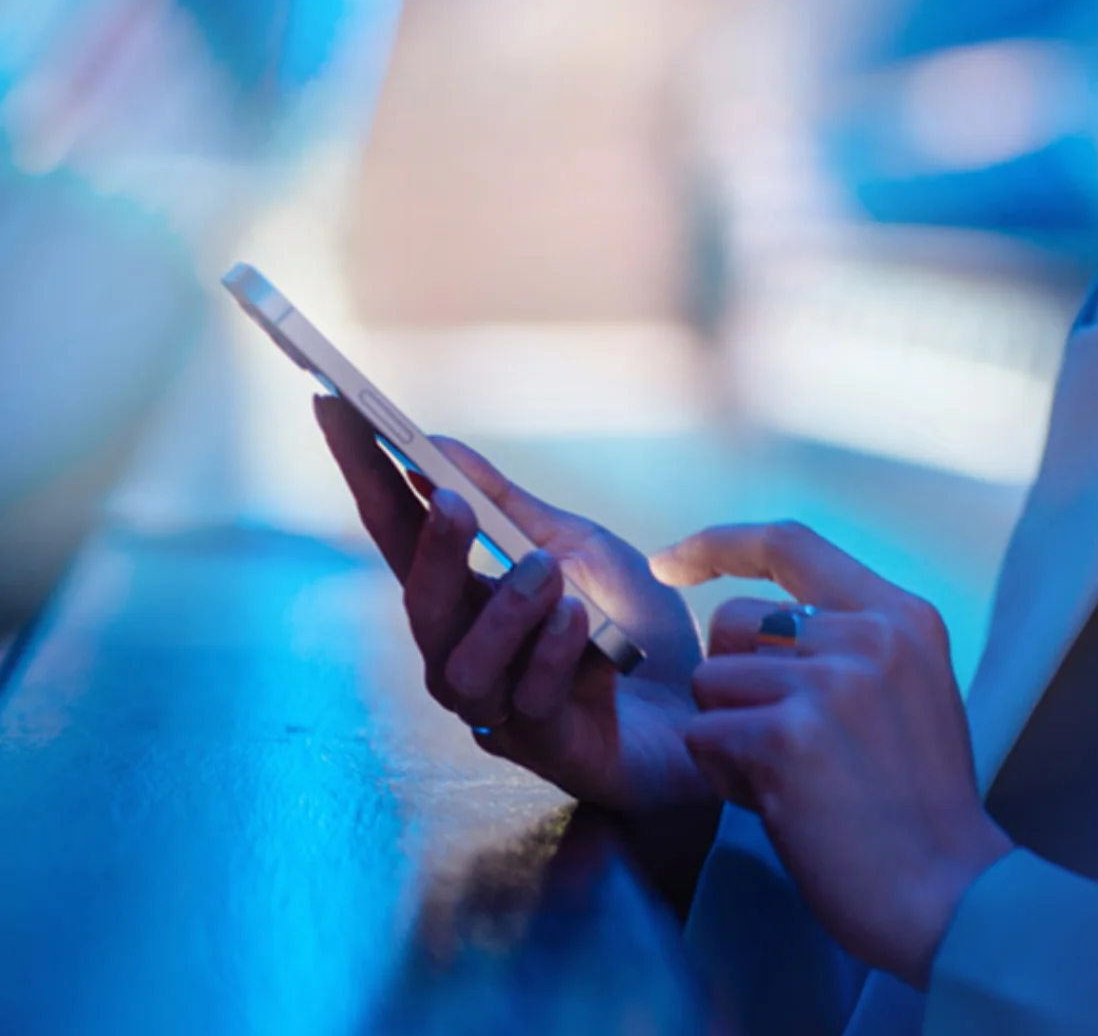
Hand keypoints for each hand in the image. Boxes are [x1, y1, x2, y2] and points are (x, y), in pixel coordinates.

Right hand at [314, 395, 709, 816]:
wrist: (703, 703)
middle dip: (430, 550)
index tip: (335, 408)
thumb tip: (436, 444)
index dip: (363, 474)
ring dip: (505, 607)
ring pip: (462, 664)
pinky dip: (555, 652)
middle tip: (450, 501)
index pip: (399, 532)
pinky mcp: (547, 749)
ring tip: (547, 570)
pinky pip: (530, 700)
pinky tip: (582, 622)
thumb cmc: (632, 626)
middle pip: (419, 606)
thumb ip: (506, 505)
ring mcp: (500, 708)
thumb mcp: (575, 544)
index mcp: (465, 598)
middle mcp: (465, 654)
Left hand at [652, 521, 1011, 986]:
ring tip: (786, 779)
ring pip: (711, 681)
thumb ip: (853, 644)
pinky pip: (704, 736)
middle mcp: (867, 634)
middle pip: (732, 619)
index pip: (791, 542)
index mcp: (900, 615)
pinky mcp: (788, 737)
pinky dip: (723, 776)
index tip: (669, 561)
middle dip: (731, 681)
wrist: (951, 894)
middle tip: (781, 743)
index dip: (719, 544)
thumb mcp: (911, 688)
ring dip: (728, 735)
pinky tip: (777, 806)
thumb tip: (768, 624)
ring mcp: (829, 682)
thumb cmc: (923, 806)